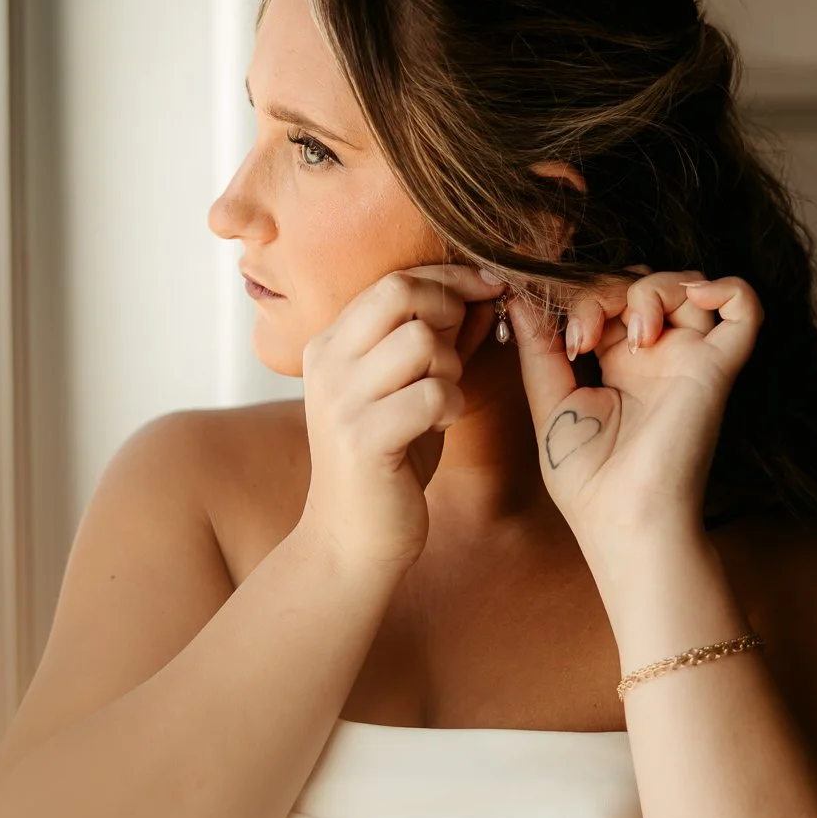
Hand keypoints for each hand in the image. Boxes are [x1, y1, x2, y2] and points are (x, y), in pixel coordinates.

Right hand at [298, 263, 503, 572]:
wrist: (348, 539)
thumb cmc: (385, 461)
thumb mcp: (406, 389)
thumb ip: (437, 340)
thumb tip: (480, 292)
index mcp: (330, 344)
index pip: (393, 281)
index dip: (449, 278)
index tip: (490, 286)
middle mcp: (326, 363)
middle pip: (400, 293)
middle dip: (449, 309)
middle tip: (462, 347)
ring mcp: (340, 400)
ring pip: (421, 343)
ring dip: (450, 368)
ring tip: (442, 398)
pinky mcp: (362, 439)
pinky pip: (431, 394)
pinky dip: (451, 405)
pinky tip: (439, 424)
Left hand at [504, 270, 763, 555]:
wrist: (624, 518)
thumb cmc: (587, 478)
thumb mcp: (549, 402)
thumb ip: (538, 346)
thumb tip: (520, 295)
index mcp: (617, 362)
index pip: (605, 296)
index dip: (578, 297)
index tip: (560, 334)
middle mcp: (656, 356)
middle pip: (641, 282)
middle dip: (605, 291)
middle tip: (585, 338)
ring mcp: (689, 358)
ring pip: (686, 284)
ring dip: (650, 291)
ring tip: (635, 336)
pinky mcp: (717, 367)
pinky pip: (746, 309)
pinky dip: (728, 288)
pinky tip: (696, 299)